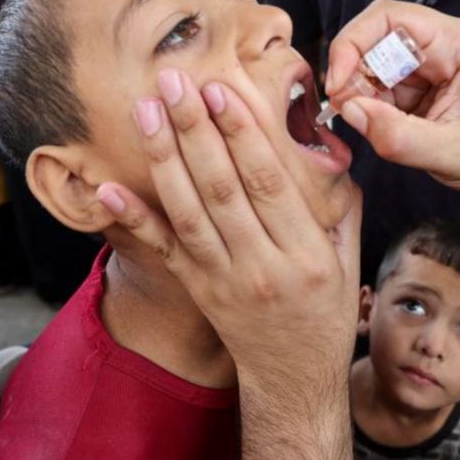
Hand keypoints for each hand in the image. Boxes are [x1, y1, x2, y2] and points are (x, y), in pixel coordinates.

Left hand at [95, 68, 361, 379]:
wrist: (294, 378)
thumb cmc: (326, 314)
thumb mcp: (350, 263)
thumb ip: (342, 207)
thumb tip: (329, 148)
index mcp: (306, 253)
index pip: (268, 182)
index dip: (242, 133)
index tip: (220, 89)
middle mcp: (262, 266)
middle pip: (222, 187)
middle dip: (195, 129)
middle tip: (174, 81)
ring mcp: (223, 280)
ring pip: (188, 210)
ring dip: (164, 157)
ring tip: (147, 110)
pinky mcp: (198, 289)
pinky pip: (163, 250)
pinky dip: (134, 219)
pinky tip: (109, 188)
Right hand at [324, 0, 459, 197]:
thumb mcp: (450, 154)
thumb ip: (401, 137)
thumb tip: (351, 112)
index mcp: (458, 43)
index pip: (390, 18)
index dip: (353, 44)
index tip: (337, 83)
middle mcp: (441, 42)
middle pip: (373, 33)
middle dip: (350, 69)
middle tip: (342, 106)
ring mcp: (425, 60)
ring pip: (369, 58)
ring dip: (357, 89)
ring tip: (365, 121)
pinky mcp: (414, 80)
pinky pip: (375, 80)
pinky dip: (365, 102)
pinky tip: (377, 124)